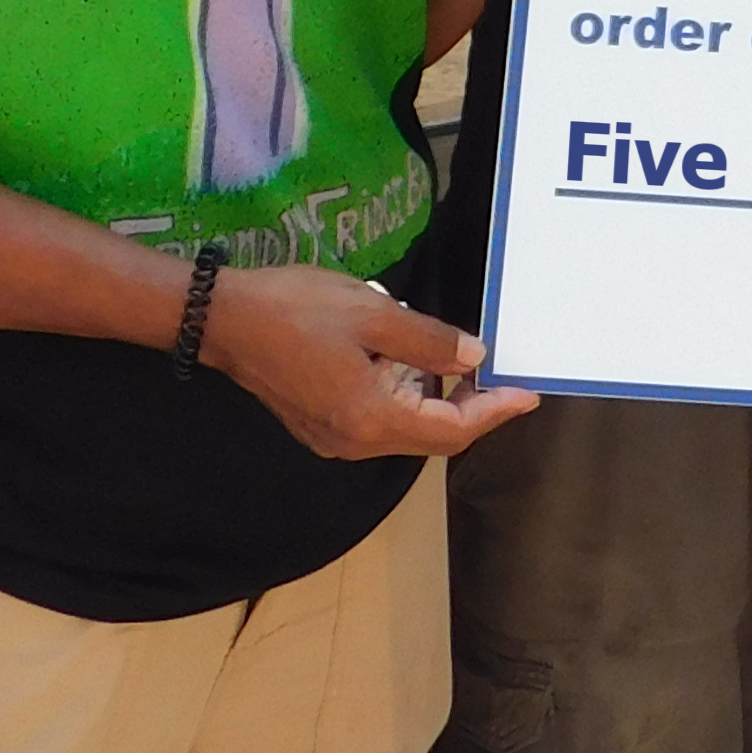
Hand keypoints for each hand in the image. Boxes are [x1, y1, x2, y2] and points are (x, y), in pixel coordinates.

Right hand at [198, 263, 538, 458]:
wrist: (224, 320)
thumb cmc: (299, 310)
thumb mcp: (374, 314)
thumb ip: (429, 342)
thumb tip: (476, 359)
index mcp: (372, 418)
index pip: (452, 430)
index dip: (494, 412)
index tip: (527, 393)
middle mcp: (355, 442)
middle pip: (432, 438)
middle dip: (472, 409)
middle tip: (502, 376)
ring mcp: (334, 439)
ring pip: (406, 431)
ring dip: (438, 404)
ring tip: (461, 363)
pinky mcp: (320, 426)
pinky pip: (380, 423)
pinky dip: (408, 402)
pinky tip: (414, 369)